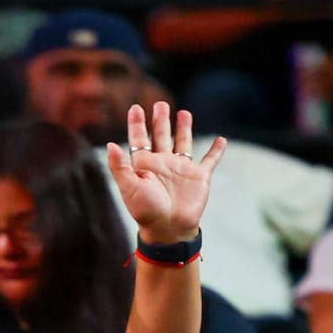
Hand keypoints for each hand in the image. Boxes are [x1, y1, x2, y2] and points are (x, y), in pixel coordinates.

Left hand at [104, 101, 224, 244]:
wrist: (169, 228)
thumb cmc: (146, 210)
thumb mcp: (129, 187)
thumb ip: (119, 166)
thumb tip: (111, 144)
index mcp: (144, 165)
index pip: (139, 139)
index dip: (137, 124)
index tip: (135, 107)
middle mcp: (162, 163)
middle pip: (161, 136)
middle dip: (160, 120)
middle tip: (160, 104)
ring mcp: (181, 169)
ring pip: (183, 142)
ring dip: (184, 128)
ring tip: (183, 113)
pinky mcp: (200, 176)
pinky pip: (210, 160)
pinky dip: (216, 150)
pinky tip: (222, 140)